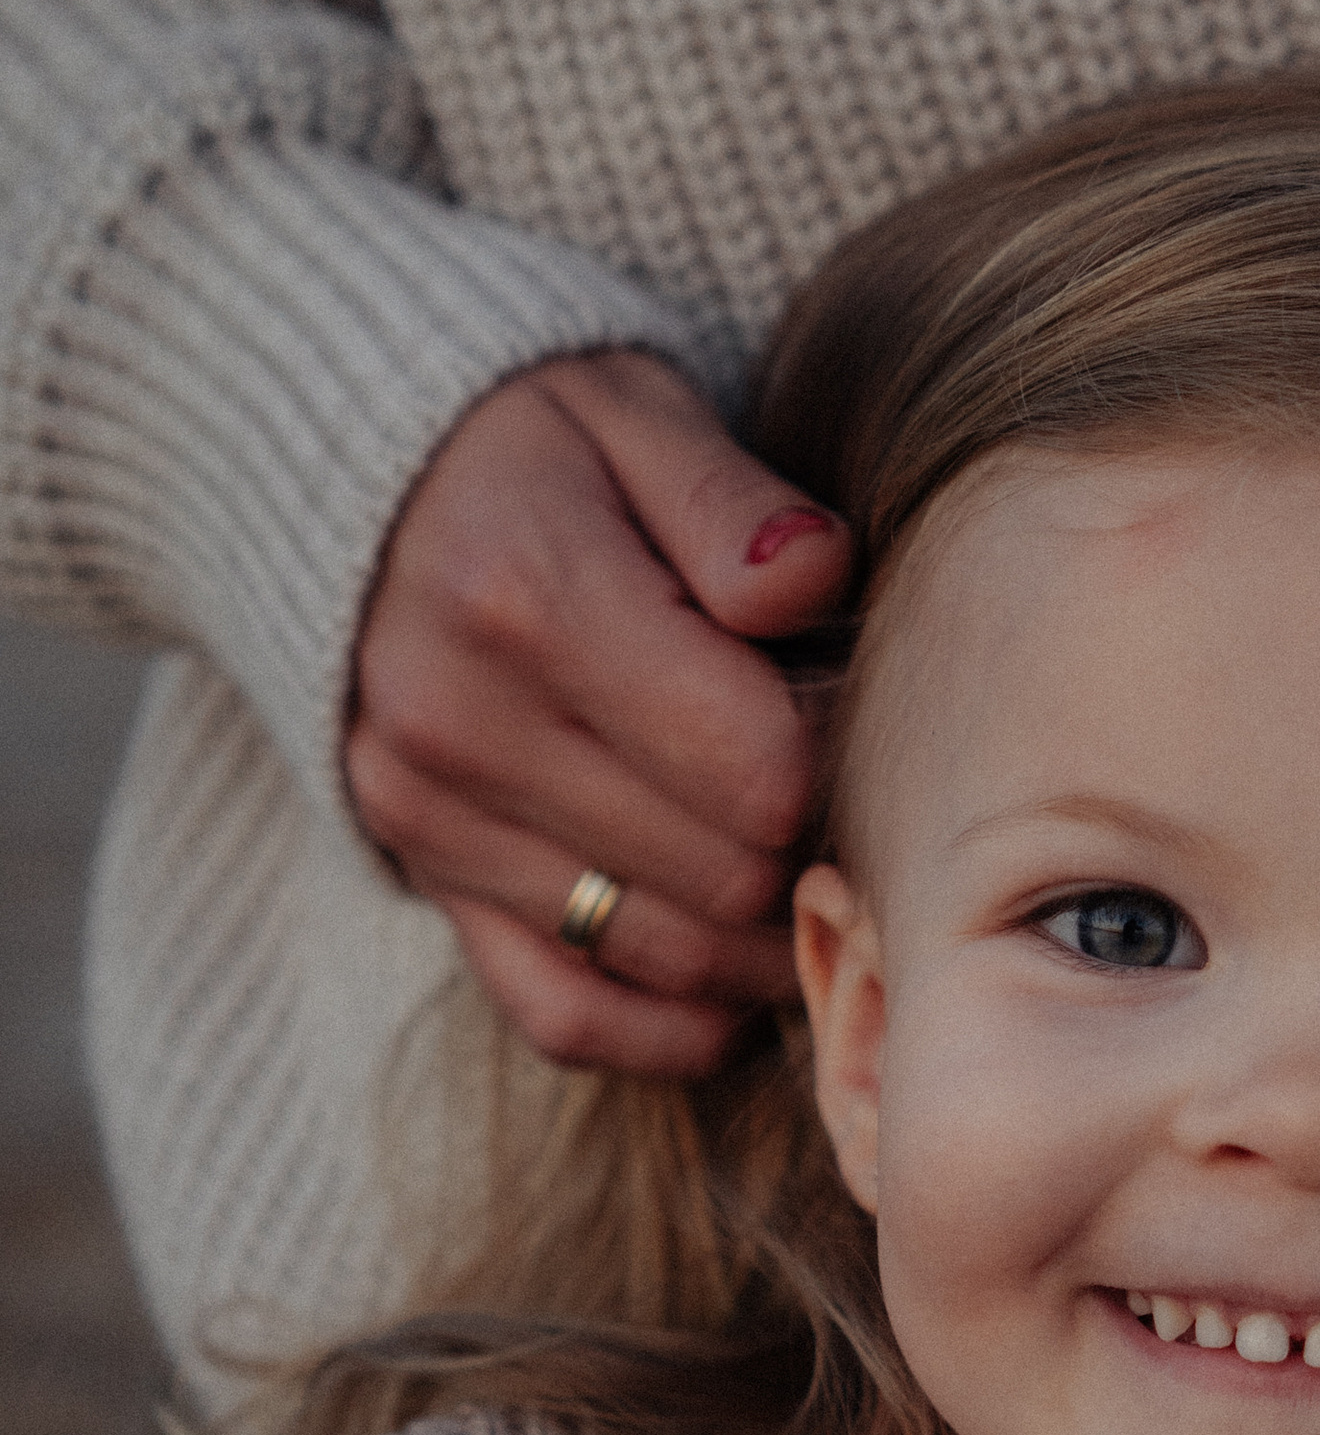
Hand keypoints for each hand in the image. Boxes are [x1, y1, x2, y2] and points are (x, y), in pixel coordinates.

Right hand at [349, 351, 854, 1073]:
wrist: (359, 481)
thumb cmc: (538, 444)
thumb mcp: (634, 412)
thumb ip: (732, 503)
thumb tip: (815, 583)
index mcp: (525, 599)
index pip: (760, 766)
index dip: (840, 750)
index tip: (842, 701)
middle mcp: (459, 729)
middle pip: (726, 874)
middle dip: (811, 843)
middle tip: (845, 789)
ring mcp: (430, 822)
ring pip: (667, 955)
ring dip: (765, 939)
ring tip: (812, 871)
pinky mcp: (424, 882)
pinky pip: (567, 1016)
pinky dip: (669, 1021)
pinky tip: (734, 978)